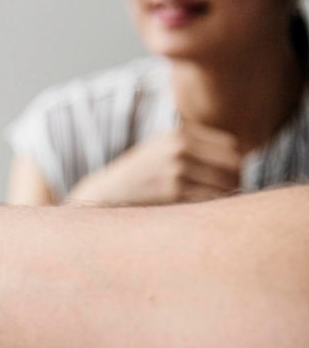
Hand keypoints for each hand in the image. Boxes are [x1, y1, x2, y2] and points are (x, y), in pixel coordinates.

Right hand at [66, 125, 241, 205]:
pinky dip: (213, 208)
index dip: (236, 163)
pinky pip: (212, 200)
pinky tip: (201, 213)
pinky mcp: (172, 192)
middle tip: (226, 195)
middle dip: (236, 181)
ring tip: (214, 206)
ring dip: (227, 197)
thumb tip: (241, 160)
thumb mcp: (161, 149)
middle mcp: (178, 148)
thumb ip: (195, 148)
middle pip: (234, 165)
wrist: (105, 194)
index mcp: (178, 134)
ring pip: (226, 184)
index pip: (231, 146)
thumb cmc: (139, 176)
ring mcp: (176, 170)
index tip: (227, 178)